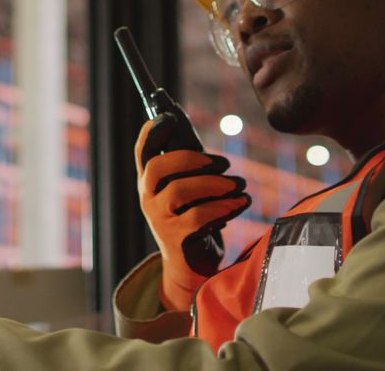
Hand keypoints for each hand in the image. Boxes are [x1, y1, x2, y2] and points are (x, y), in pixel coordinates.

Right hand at [136, 113, 251, 311]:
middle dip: (191, 158)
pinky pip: (199, 215)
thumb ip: (192, 166)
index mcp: (150, 181)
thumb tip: (198, 132)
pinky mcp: (175, 238)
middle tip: (222, 162)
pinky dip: (225, 206)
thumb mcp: (190, 191)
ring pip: (180, 190)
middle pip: (156, 167)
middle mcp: (147, 198)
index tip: (170, 117)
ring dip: (215, 183)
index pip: (142, 151)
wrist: (191, 268)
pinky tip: (242, 202)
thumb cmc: (194, 221)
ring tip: (239, 184)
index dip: (152, 131)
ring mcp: (158, 219)